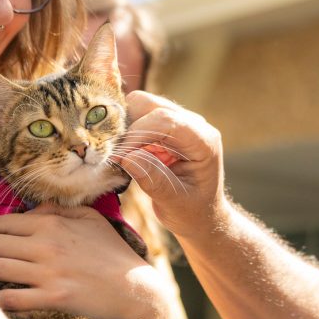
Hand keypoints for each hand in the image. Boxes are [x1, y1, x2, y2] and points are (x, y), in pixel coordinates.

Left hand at [0, 202, 170, 318]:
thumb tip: (32, 210)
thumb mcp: (91, 219)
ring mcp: (48, 272)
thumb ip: (59, 210)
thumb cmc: (113, 253)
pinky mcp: (53, 298)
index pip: (3, 222)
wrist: (135, 288)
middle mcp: (46, 245)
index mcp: (52, 224)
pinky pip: (11, 298)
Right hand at [118, 91, 228, 239]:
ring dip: (124, 127)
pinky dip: (125, 130)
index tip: (119, 157)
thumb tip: (128, 157)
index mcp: (204, 141)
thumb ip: (155, 181)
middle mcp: (193, 124)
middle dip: (127, 126)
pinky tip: (124, 154)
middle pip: (150, 105)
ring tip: (120, 155)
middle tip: (115, 154)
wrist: (200, 214)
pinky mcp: (164, 125)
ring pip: (140, 105)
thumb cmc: (192, 211)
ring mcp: (178, 121)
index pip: (166, 121)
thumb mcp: (175, 203)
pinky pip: (137, 116)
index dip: (138, 134)